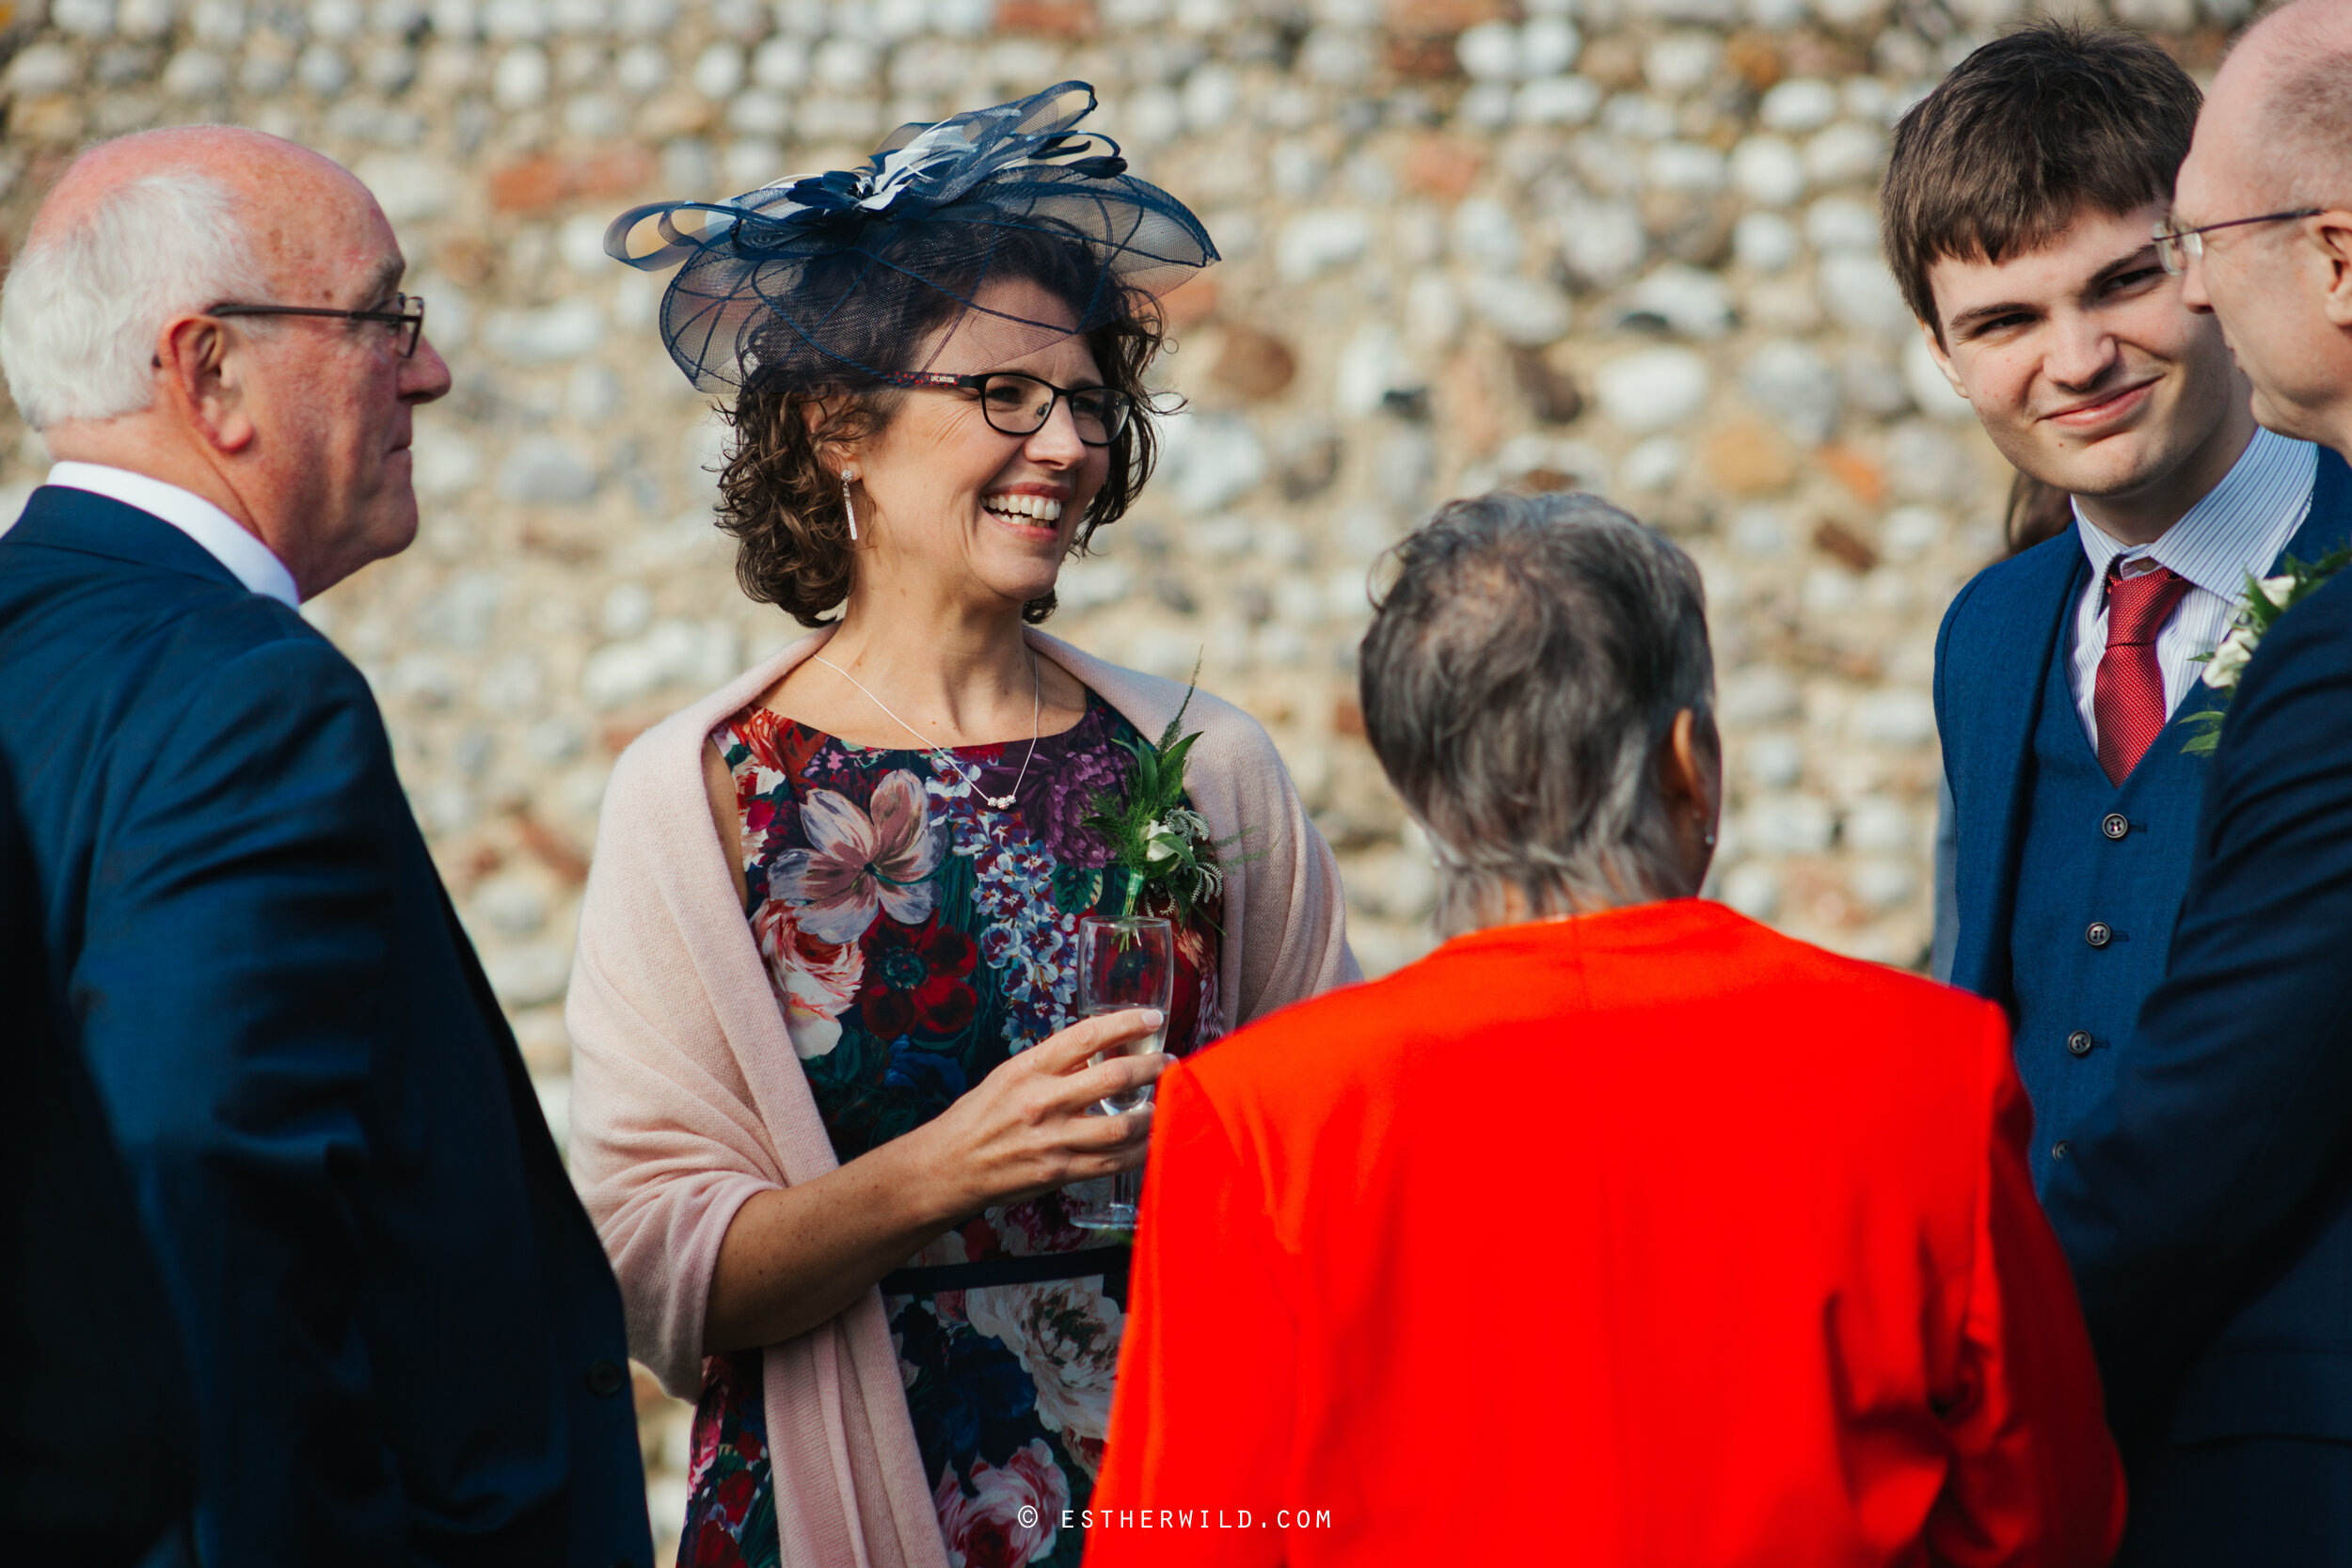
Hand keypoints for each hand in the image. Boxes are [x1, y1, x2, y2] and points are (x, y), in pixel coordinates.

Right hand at [909, 1008, 1170, 1220]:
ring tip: (1167, 1101)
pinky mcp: (1060, 1171)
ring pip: (1121, 1125)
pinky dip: (1140, 1149)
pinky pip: (1112, 1161)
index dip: (1127, 1023)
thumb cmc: (980, 1116)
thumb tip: (1099, 1051)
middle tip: (1168, 1062)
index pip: (1088, 1036)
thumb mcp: (1010, 1076)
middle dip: (1151, 1067)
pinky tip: (1152, 1138)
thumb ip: (1053, 1065)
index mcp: (1030, 1069)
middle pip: (1114, 1078)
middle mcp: (1043, 1101)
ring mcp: (1053, 1139)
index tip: (1152, 1018)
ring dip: (1154, 1111)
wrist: (950, 1165)